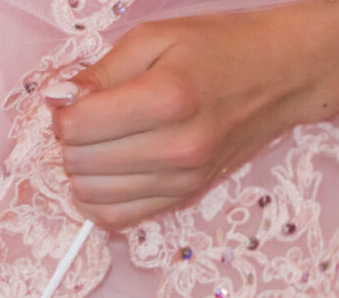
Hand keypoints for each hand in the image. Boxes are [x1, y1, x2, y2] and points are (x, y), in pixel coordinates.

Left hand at [48, 10, 326, 230]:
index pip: (78, 127)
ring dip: (82, 170)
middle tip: (87, 117)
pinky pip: (119, 218)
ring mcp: (182, 179)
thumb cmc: (220, 49)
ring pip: (93, 196)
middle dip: (70, 140)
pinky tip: (109, 172)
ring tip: (100, 143)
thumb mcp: (156, 38)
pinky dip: (101, 198)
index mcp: (167, 99)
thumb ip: (101, 72)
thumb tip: (57, 100)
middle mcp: (177, 148)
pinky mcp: (185, 197)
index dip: (62, 111)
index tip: (73, 97)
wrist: (281, 77)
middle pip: (80, 163)